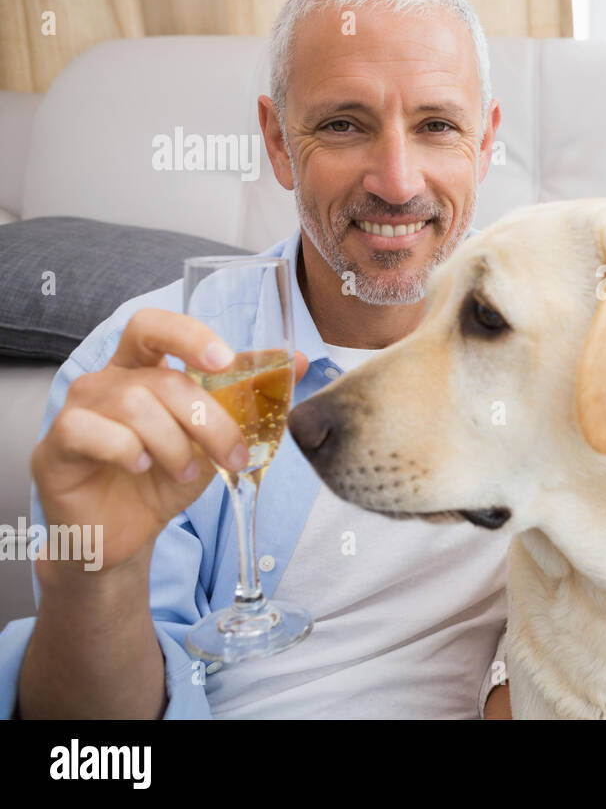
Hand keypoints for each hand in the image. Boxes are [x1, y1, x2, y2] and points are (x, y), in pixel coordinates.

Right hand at [29, 308, 309, 581]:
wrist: (127, 532)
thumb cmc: (166, 475)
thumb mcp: (214, 434)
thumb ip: (249, 395)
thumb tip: (298, 360)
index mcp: (141, 367)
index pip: (154, 325)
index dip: (189, 335)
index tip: (224, 362)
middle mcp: (106, 380)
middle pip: (162, 378)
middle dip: (208, 419)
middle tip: (231, 454)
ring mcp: (78, 409)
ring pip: (136, 407)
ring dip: (176, 446)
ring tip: (185, 471)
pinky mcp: (57, 446)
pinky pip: (96, 433)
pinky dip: (130, 453)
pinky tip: (142, 469)